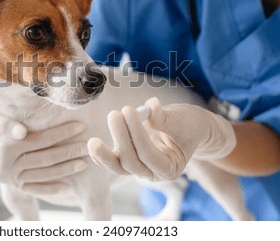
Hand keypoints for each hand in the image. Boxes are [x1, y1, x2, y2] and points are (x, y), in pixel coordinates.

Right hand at [0, 105, 87, 193]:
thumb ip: (3, 122)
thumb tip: (22, 133)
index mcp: (5, 147)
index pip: (41, 139)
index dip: (62, 133)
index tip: (80, 125)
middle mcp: (8, 165)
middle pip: (46, 158)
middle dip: (70, 151)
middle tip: (90, 144)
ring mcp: (10, 177)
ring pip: (43, 174)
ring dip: (66, 169)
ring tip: (85, 162)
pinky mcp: (11, 184)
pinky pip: (34, 188)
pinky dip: (51, 188)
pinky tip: (68, 185)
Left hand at [87, 97, 235, 180]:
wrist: (188, 128)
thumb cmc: (187, 124)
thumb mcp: (181, 120)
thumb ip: (164, 118)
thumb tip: (150, 107)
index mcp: (170, 168)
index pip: (149, 155)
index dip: (137, 133)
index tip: (129, 111)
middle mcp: (153, 173)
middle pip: (131, 163)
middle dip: (120, 138)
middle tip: (114, 114)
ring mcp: (139, 168)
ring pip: (119, 167)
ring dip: (105, 155)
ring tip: (92, 141)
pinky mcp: (129, 160)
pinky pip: (113, 162)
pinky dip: (101, 156)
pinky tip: (92, 146)